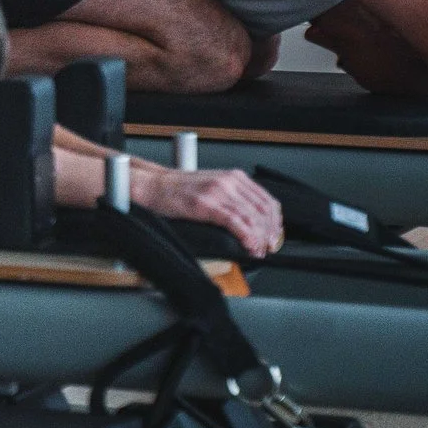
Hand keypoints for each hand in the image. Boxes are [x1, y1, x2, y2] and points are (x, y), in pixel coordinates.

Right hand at [136, 164, 281, 256]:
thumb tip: (253, 222)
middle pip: (263, 211)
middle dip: (270, 233)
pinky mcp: (206, 204)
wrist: (153, 186)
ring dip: (260, 238)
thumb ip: (233, 198)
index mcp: (234, 176)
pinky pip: (236, 222)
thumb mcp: (213, 186)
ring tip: (258, 250)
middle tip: (269, 247)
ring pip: (252, 218)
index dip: (275, 222)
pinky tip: (248, 246)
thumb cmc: (178, 189)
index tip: (274, 236)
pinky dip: (247, 237)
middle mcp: (229, 181)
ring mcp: (218, 191)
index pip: (267, 200)